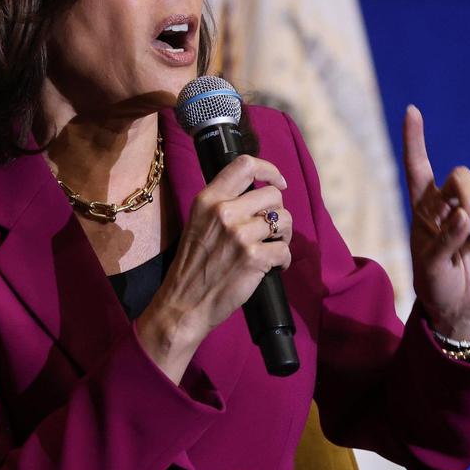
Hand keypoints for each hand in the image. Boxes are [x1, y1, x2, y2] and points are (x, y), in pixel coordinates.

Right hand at [135, 154, 293, 382]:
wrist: (184, 304)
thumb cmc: (193, 265)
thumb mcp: (198, 223)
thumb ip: (222, 205)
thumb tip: (258, 196)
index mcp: (208, 199)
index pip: (245, 165)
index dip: (270, 170)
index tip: (279, 183)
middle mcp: (224, 211)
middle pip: (273, 195)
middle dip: (279, 212)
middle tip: (271, 230)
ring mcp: (240, 234)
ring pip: (284, 221)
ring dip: (284, 236)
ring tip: (273, 248)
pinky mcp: (254, 258)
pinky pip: (285, 250)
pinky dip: (284, 260)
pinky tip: (274, 267)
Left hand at [403, 105, 469, 339]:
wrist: (458, 305)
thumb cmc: (434, 284)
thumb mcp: (431, 266)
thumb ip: (446, 240)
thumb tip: (468, 216)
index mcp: (423, 208)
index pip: (418, 167)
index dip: (415, 139)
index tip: (412, 111)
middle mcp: (448, 204)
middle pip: (463, 176)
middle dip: (469, 197)